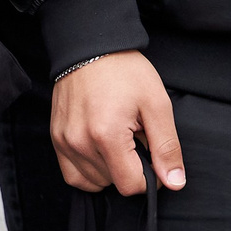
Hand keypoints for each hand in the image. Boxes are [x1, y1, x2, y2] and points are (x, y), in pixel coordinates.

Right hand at [50, 52, 184, 196]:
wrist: (91, 46)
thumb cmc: (124, 71)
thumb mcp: (157, 104)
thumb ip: (166, 147)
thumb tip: (174, 182)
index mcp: (106, 135)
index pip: (131, 185)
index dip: (151, 177)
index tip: (153, 155)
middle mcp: (80, 142)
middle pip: (114, 183)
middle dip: (130, 167)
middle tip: (134, 136)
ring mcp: (64, 141)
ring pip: (94, 182)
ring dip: (110, 170)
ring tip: (117, 140)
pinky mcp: (56, 138)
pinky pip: (73, 176)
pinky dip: (90, 172)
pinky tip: (101, 152)